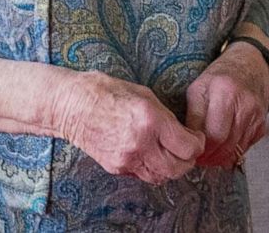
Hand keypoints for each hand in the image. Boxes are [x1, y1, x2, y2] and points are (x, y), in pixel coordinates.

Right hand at [51, 70, 205, 184]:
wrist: (70, 105)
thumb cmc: (105, 91)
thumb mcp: (143, 93)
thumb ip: (164, 116)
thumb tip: (180, 134)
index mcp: (150, 120)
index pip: (188, 147)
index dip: (197, 144)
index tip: (195, 138)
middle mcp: (141, 143)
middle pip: (178, 168)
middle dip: (187, 161)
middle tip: (186, 150)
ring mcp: (127, 158)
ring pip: (161, 177)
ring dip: (170, 168)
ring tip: (168, 155)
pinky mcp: (116, 167)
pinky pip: (142, 175)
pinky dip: (151, 168)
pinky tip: (148, 154)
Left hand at [185, 42, 268, 166]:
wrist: (250, 65)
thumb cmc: (220, 75)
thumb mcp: (199, 87)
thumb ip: (193, 114)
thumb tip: (189, 141)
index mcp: (225, 93)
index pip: (212, 134)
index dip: (200, 148)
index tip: (190, 151)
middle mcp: (244, 106)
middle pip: (225, 145)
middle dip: (209, 156)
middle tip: (197, 159)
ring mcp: (256, 117)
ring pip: (236, 150)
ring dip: (220, 158)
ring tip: (207, 156)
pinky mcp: (262, 125)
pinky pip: (246, 147)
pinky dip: (232, 153)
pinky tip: (221, 149)